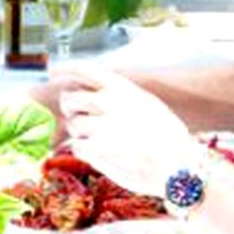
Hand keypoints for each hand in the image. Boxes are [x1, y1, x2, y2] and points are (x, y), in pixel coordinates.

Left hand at [55, 63, 200, 196]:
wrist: (179, 163)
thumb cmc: (168, 136)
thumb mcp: (148, 104)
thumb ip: (122, 97)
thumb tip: (97, 97)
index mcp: (122, 88)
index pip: (86, 71)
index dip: (67, 69)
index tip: (54, 71)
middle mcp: (109, 102)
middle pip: (71, 98)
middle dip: (69, 107)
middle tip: (75, 115)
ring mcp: (102, 125)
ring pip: (73, 124)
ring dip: (79, 132)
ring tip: (98, 139)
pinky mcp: (98, 149)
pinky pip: (77, 146)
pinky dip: (83, 150)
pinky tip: (98, 153)